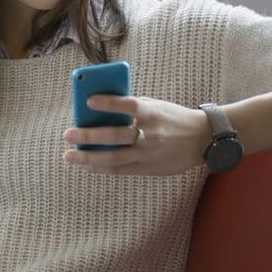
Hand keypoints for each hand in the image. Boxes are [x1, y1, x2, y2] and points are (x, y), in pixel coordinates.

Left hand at [62, 95, 210, 174]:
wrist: (204, 140)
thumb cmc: (172, 117)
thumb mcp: (156, 106)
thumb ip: (131, 107)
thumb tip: (97, 108)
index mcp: (155, 114)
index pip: (130, 106)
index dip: (110, 104)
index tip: (88, 101)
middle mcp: (152, 135)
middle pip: (116, 136)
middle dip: (89, 136)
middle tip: (67, 135)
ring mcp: (150, 154)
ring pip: (115, 158)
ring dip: (89, 158)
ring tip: (69, 156)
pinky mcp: (149, 169)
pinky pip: (120, 170)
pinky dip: (101, 167)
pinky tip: (85, 165)